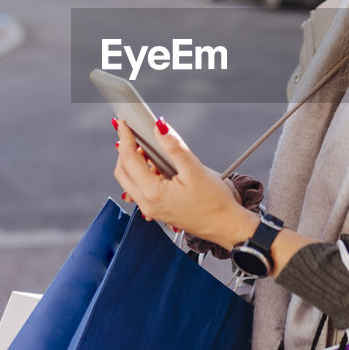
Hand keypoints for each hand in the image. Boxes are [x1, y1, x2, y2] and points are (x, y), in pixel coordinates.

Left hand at [113, 118, 255, 248]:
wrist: (226, 225)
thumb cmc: (215, 203)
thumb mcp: (195, 170)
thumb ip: (175, 147)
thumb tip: (160, 129)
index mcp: (153, 193)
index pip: (129, 159)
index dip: (126, 138)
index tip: (124, 124)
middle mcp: (147, 204)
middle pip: (122, 172)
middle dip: (124, 151)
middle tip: (132, 134)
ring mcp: (151, 209)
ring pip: (129, 182)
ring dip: (132, 163)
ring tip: (147, 148)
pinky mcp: (158, 210)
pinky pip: (140, 190)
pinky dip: (141, 175)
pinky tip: (156, 166)